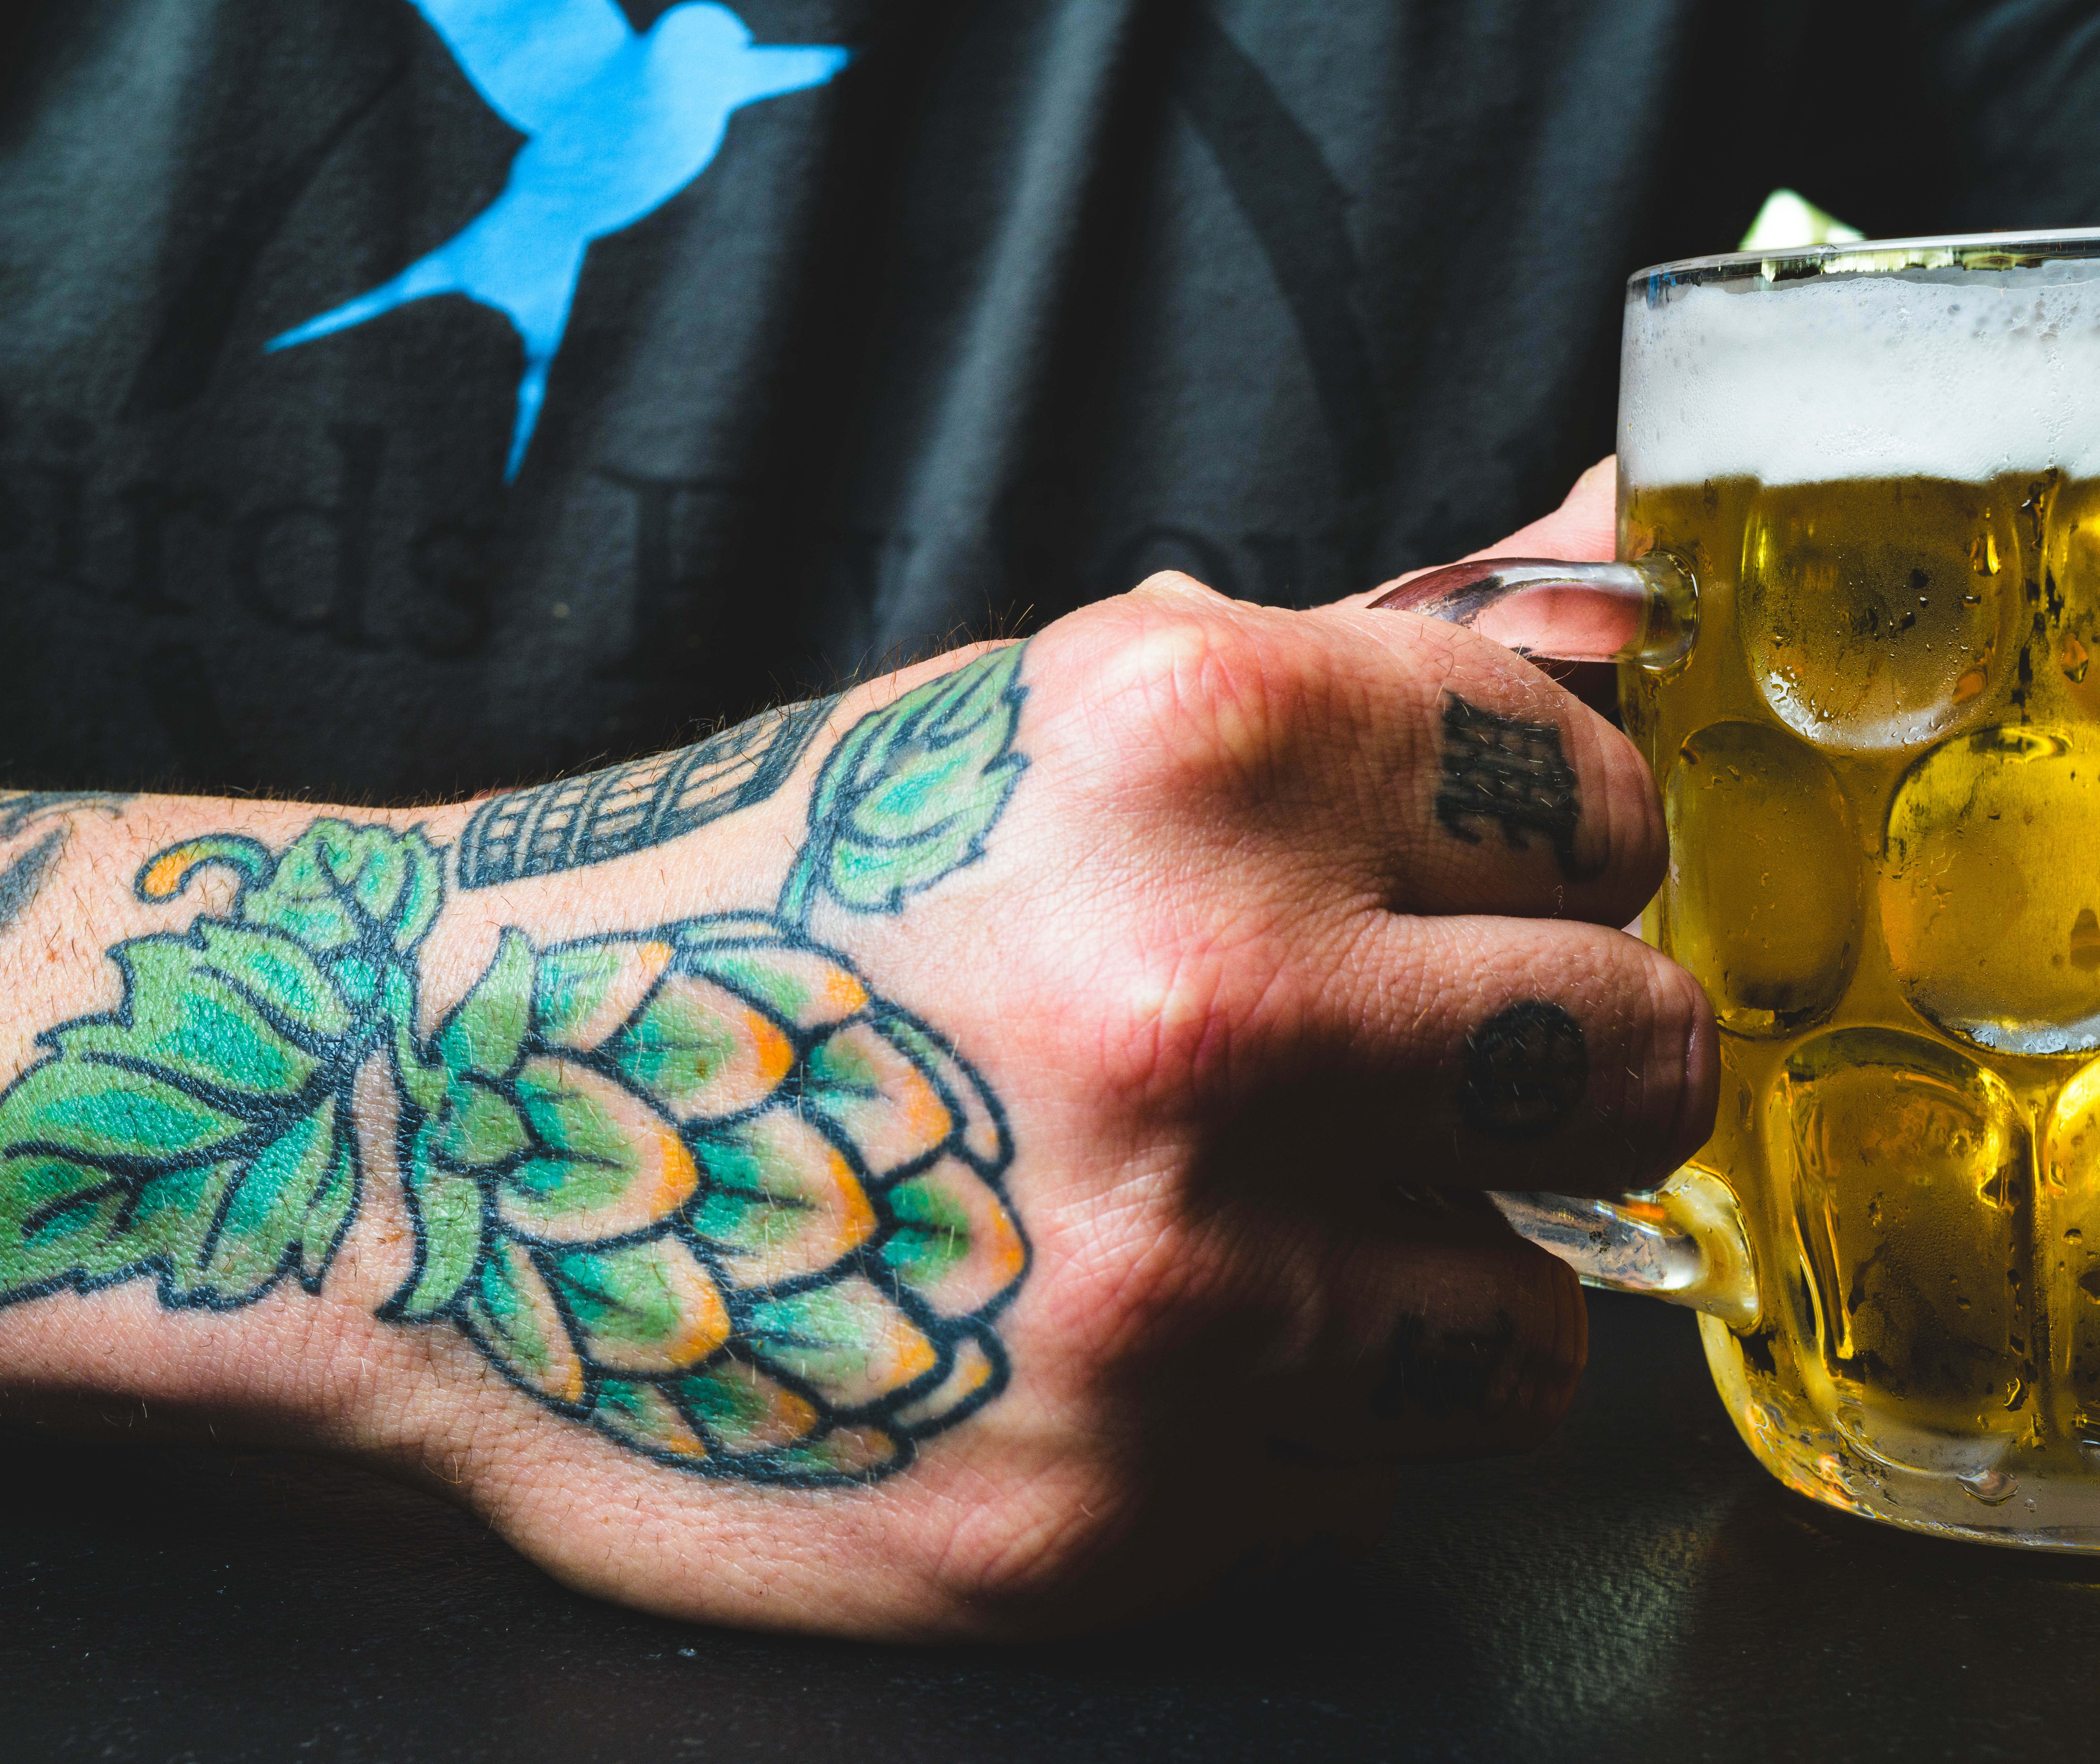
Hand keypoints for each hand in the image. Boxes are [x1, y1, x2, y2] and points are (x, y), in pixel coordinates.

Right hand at [0, 462, 1713, 1640]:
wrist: (454, 1125)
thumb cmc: (774, 903)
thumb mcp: (1059, 722)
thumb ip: (1375, 672)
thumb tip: (1616, 578)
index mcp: (1201, 745)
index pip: (1607, 806)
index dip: (1559, 857)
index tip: (1487, 889)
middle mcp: (1210, 1003)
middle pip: (1645, 1058)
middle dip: (1564, 1063)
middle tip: (1427, 1068)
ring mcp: (1173, 1286)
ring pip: (1538, 1316)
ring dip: (1436, 1274)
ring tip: (1263, 1226)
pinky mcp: (1121, 1511)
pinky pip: (1382, 1461)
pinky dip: (1309, 1408)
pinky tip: (1155, 1340)